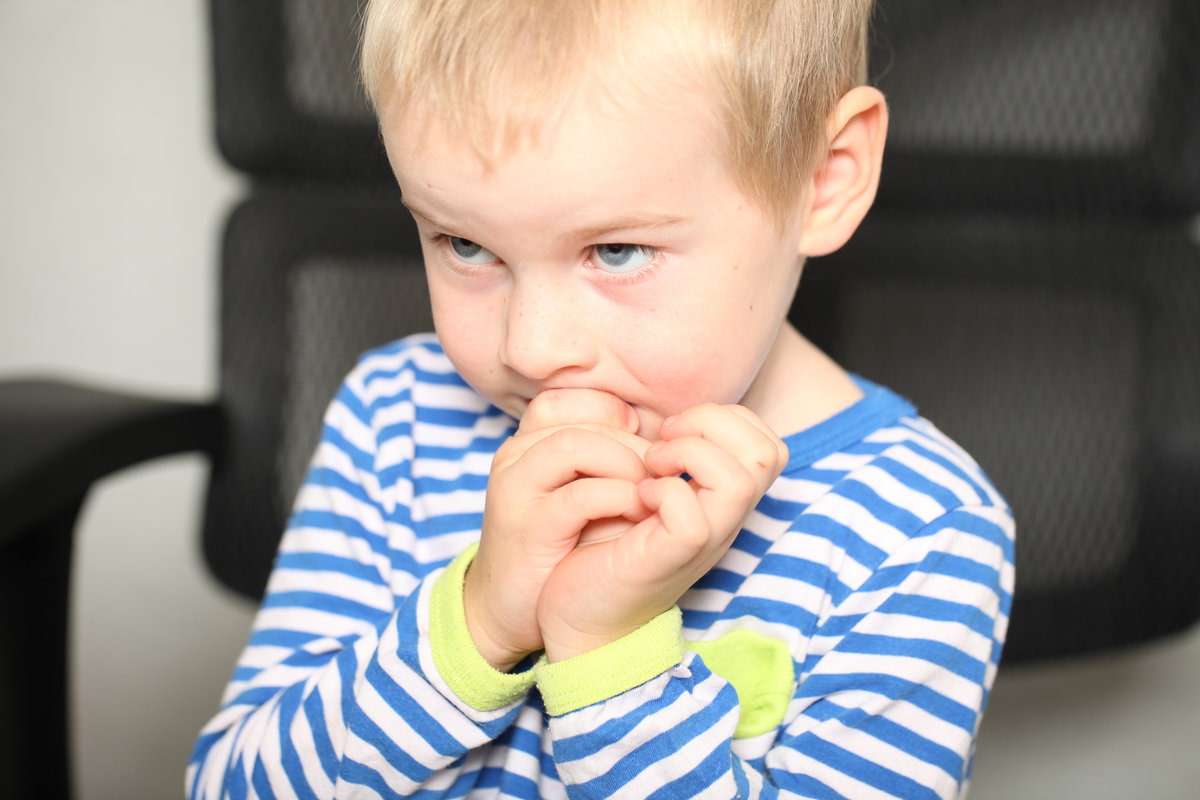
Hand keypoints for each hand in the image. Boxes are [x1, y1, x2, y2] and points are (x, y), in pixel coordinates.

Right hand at [463, 389, 652, 670]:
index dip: (620, 418)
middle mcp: (515, 455)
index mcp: (529, 441)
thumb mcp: (580, 488)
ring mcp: (515, 488)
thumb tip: (664, 436)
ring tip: (651, 492)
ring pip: (576, 447)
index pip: (577, 399)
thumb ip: (607, 457)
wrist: (509, 606)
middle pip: (584, 421)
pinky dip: (618, 500)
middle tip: (666, 474)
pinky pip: (578, 497)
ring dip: (626, 466)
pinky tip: (638, 514)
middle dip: (635, 446)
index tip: (646, 451)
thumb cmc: (557, 545)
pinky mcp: (526, 527)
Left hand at [537, 403, 787, 661]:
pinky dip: (664, 492)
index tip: (673, 427)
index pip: (767, 444)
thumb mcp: (648, 493)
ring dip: (690, 454)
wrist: (582, 616)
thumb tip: (669, 418)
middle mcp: (725, 520)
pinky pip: (692, 516)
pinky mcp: (670, 559)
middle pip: (768, 454)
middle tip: (664, 439)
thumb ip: (670, 461)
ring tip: (651, 465)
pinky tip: (637, 497)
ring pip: (739, 480)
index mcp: (724, 501)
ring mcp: (704, 542)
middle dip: (714, 423)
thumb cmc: (608, 548)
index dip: (726, 418)